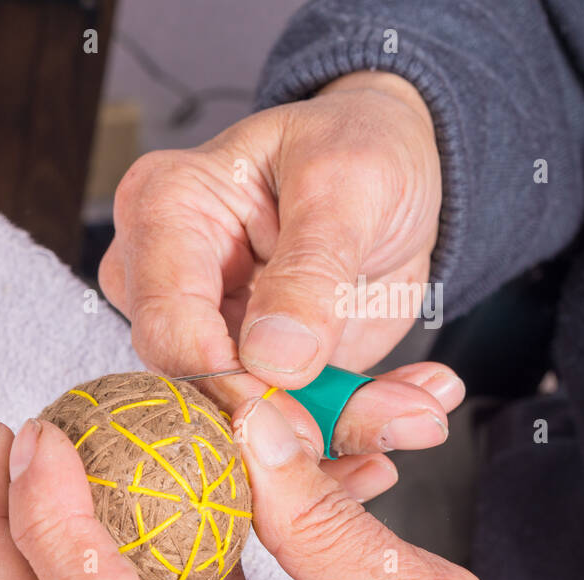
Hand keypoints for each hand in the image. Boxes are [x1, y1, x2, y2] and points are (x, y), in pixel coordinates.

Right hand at [101, 71, 459, 498]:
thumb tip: (273, 362)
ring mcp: (201, 337)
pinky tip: (412, 410)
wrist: (390, 170)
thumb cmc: (355, 145)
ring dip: (342, 430)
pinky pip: (288, 426)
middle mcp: (160, 285)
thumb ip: (310, 273)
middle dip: (298, 420)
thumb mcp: (348, 183)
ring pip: (248, 420)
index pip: (168, 325)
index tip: (304, 405)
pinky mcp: (246, 375)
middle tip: (400, 419)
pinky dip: (354, 429)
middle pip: (197, 388)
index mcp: (161, 212)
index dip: (230, 379)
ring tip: (423, 412)